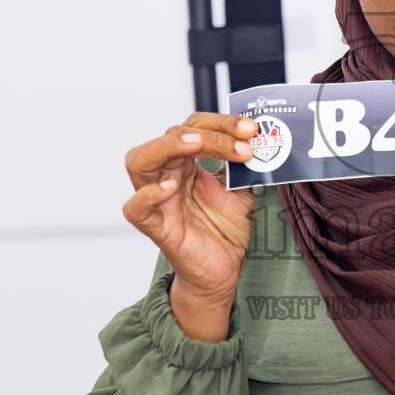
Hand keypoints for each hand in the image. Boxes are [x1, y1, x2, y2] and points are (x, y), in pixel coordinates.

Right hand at [122, 112, 257, 340]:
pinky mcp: (154, 227)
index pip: (194, 127)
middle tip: (241, 140)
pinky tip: (170, 187)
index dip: (222, 123)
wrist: (224, 270)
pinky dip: (148, 194)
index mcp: (186, 163)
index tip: (252, 129)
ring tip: (197, 145)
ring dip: (169, 146)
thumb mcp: (241, 190)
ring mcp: (157, 200)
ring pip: (139, 161)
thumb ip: (243, 166)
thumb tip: (259, 139)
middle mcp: (167, 175)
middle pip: (171, 136)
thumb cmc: (225, 230)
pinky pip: (135, 208)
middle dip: (208, 132)